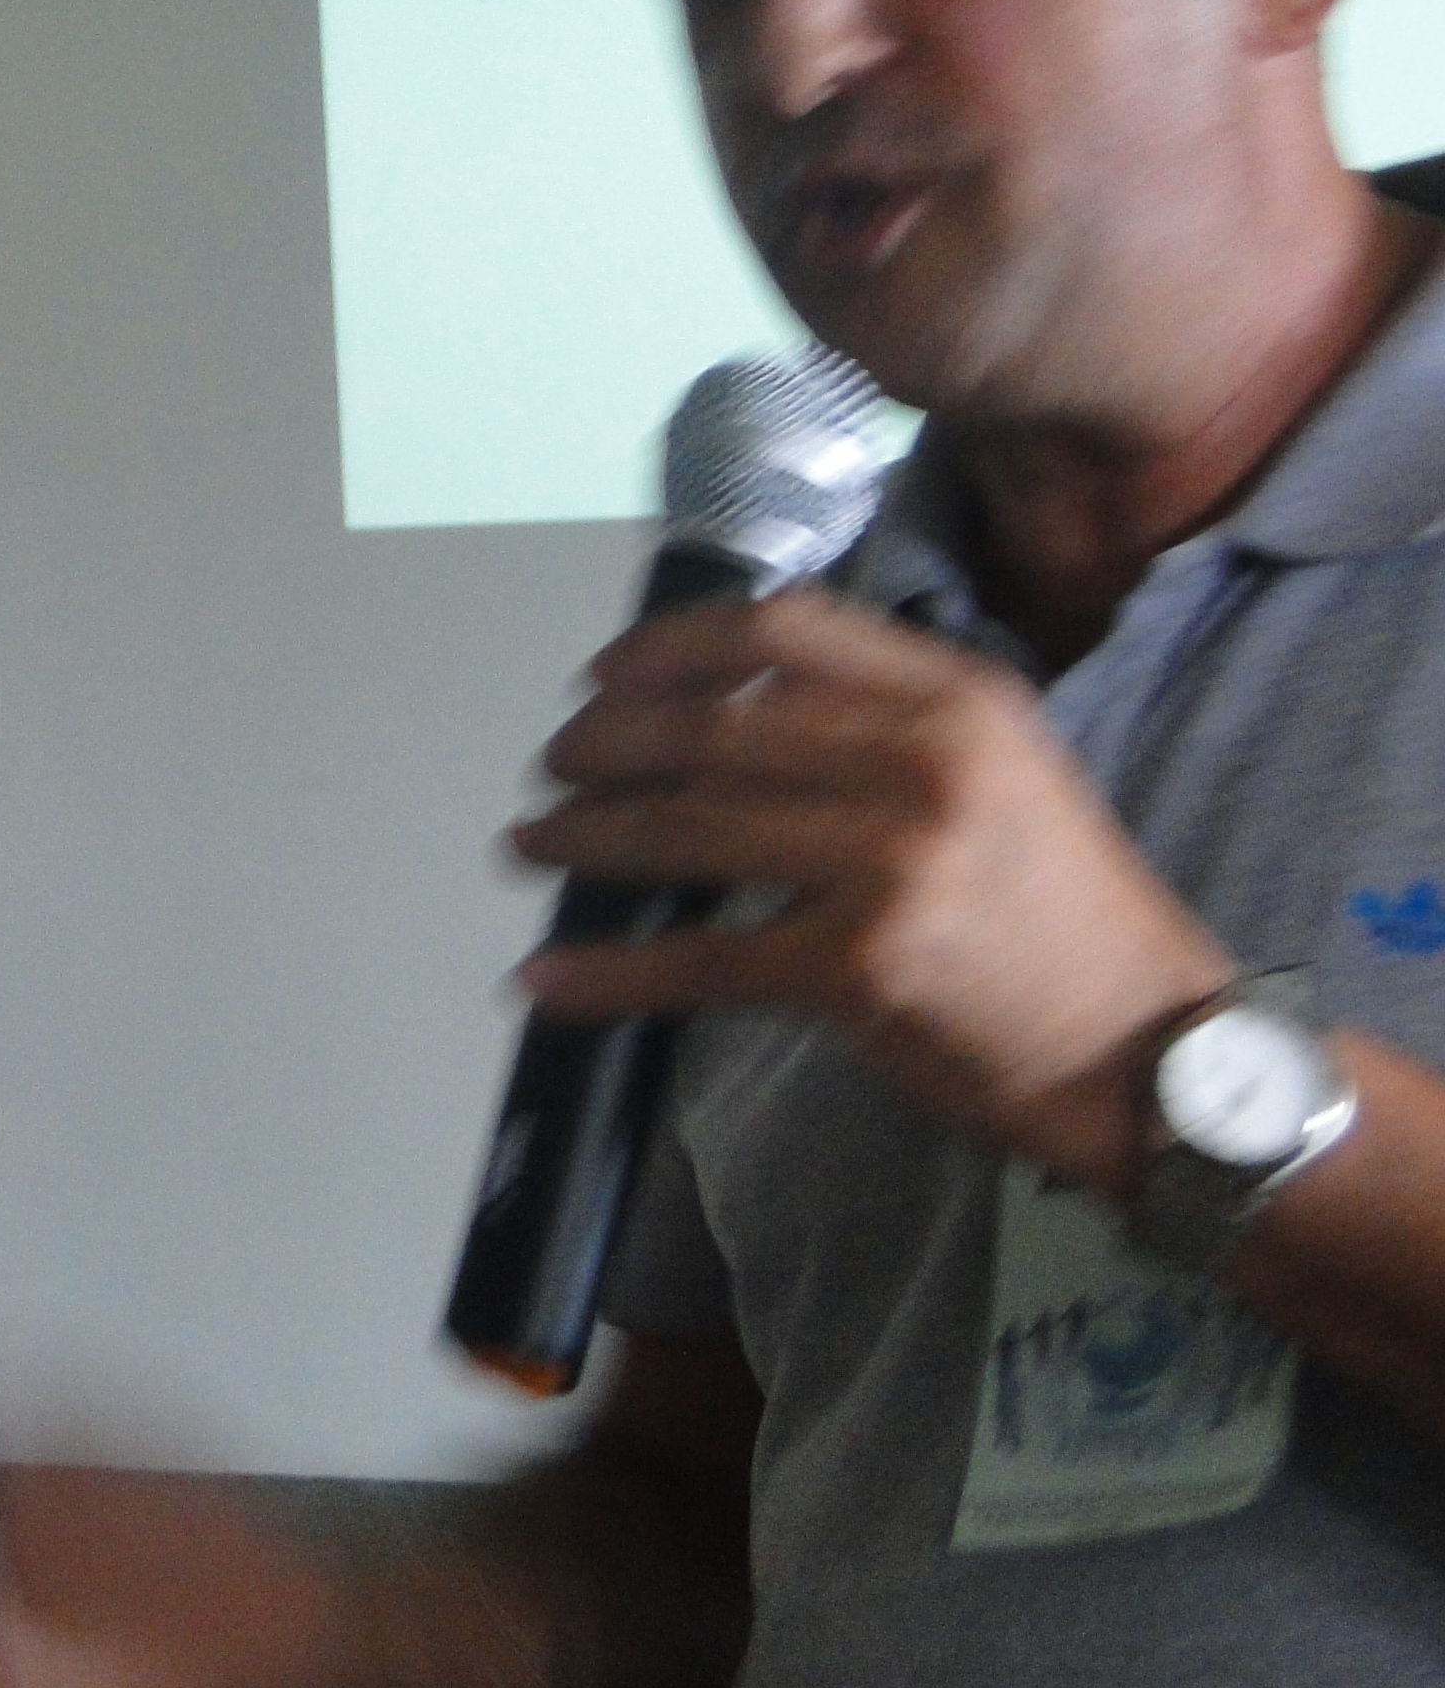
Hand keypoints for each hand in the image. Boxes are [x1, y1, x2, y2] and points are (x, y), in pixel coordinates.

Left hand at [509, 590, 1233, 1188]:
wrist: (1156, 1056)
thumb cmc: (1069, 917)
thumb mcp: (1005, 776)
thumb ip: (885, 728)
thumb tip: (728, 712)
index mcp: (959, 700)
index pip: (780, 632)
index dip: (670, 647)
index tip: (606, 675)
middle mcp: (924, 764)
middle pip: (712, 727)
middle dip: (606, 744)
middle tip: (554, 766)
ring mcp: (890, 863)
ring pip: (690, 828)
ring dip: (587, 835)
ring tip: (530, 844)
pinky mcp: (857, 966)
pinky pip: (699, 959)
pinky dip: (608, 973)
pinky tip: (544, 979)